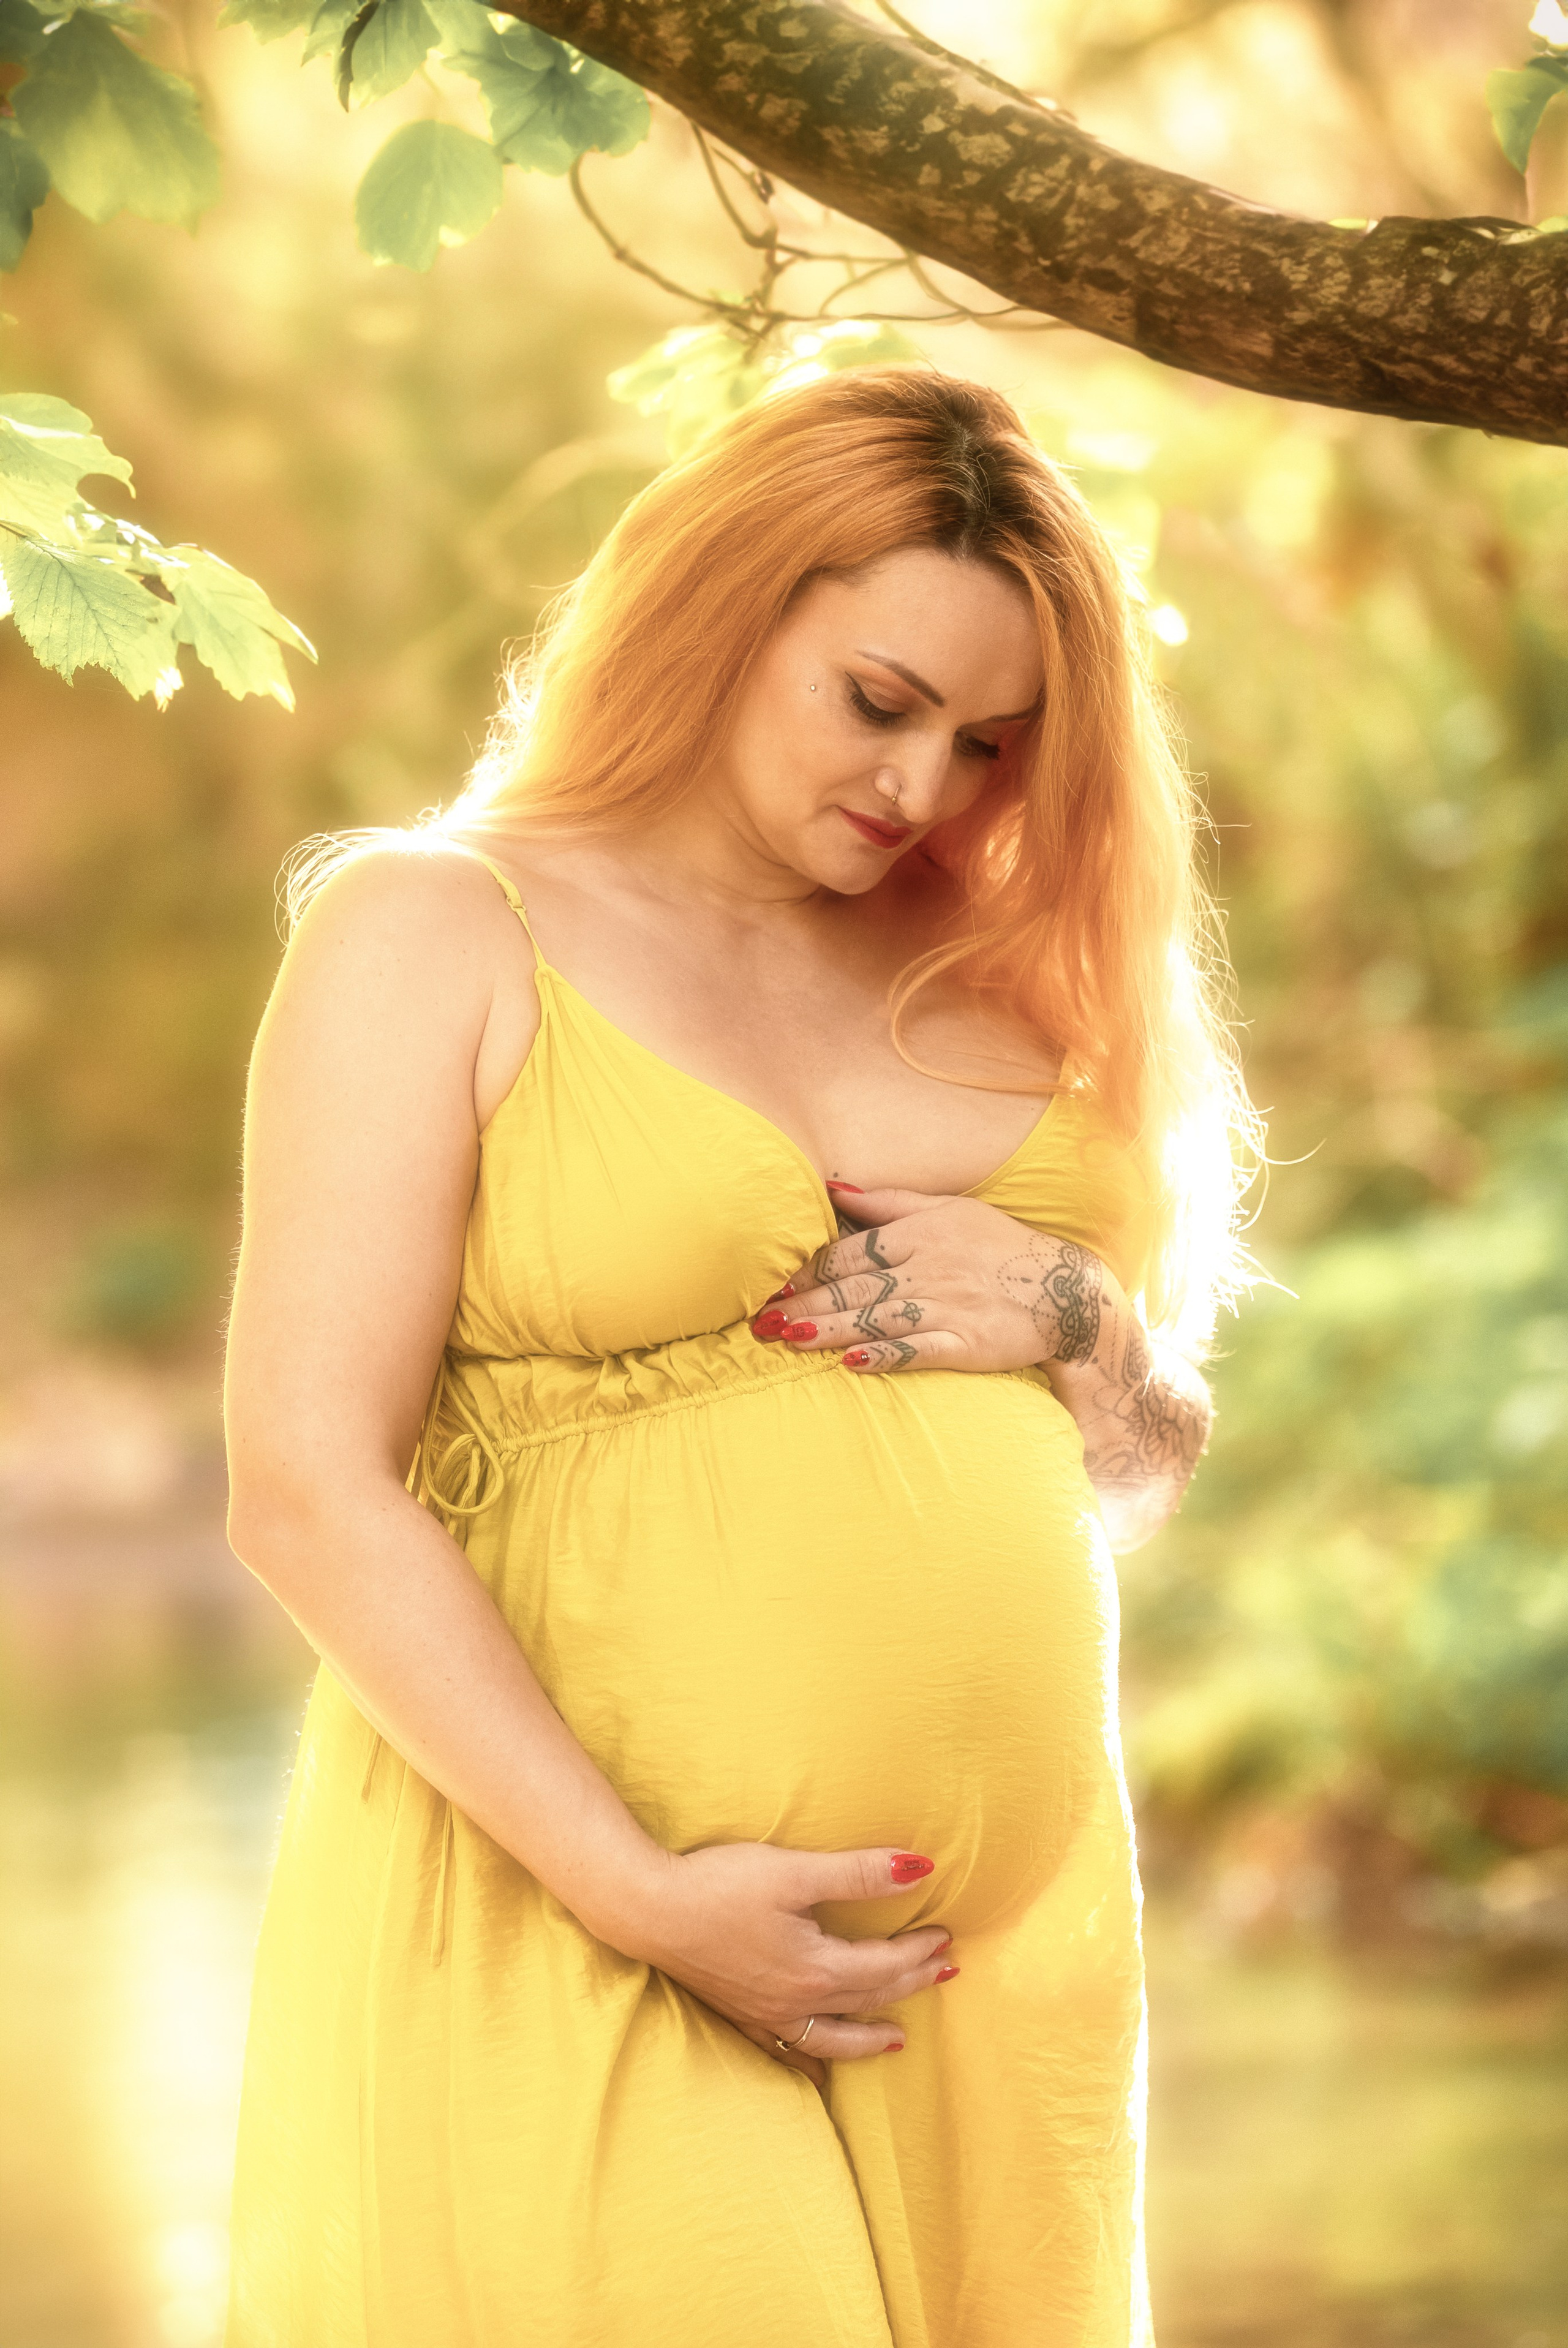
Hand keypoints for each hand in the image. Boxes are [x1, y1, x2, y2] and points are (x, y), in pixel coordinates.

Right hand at [620, 1841, 956, 2086]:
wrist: (647, 1910)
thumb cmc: (719, 1885)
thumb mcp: (793, 1871)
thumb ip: (857, 1874)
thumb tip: (918, 1871)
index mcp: (816, 1967)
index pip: (884, 1964)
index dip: (919, 1951)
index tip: (946, 1937)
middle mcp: (796, 2000)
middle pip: (867, 1997)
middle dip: (909, 1985)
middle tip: (943, 1972)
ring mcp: (765, 2013)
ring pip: (832, 2036)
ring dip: (869, 2036)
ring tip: (897, 2040)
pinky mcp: (737, 2012)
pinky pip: (784, 2049)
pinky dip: (810, 2060)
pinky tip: (815, 2072)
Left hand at [753, 1186, 1116, 1375]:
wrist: (1065, 1292)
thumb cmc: (1000, 1247)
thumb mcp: (949, 1210)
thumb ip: (888, 1202)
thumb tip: (831, 1187)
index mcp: (921, 1234)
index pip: (852, 1252)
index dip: (809, 1268)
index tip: (772, 1282)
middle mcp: (929, 1269)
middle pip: (856, 1287)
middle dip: (806, 1302)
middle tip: (761, 1320)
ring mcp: (947, 1308)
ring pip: (878, 1319)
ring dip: (832, 1329)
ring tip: (790, 1338)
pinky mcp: (966, 1345)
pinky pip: (918, 1352)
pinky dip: (886, 1357)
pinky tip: (853, 1364)